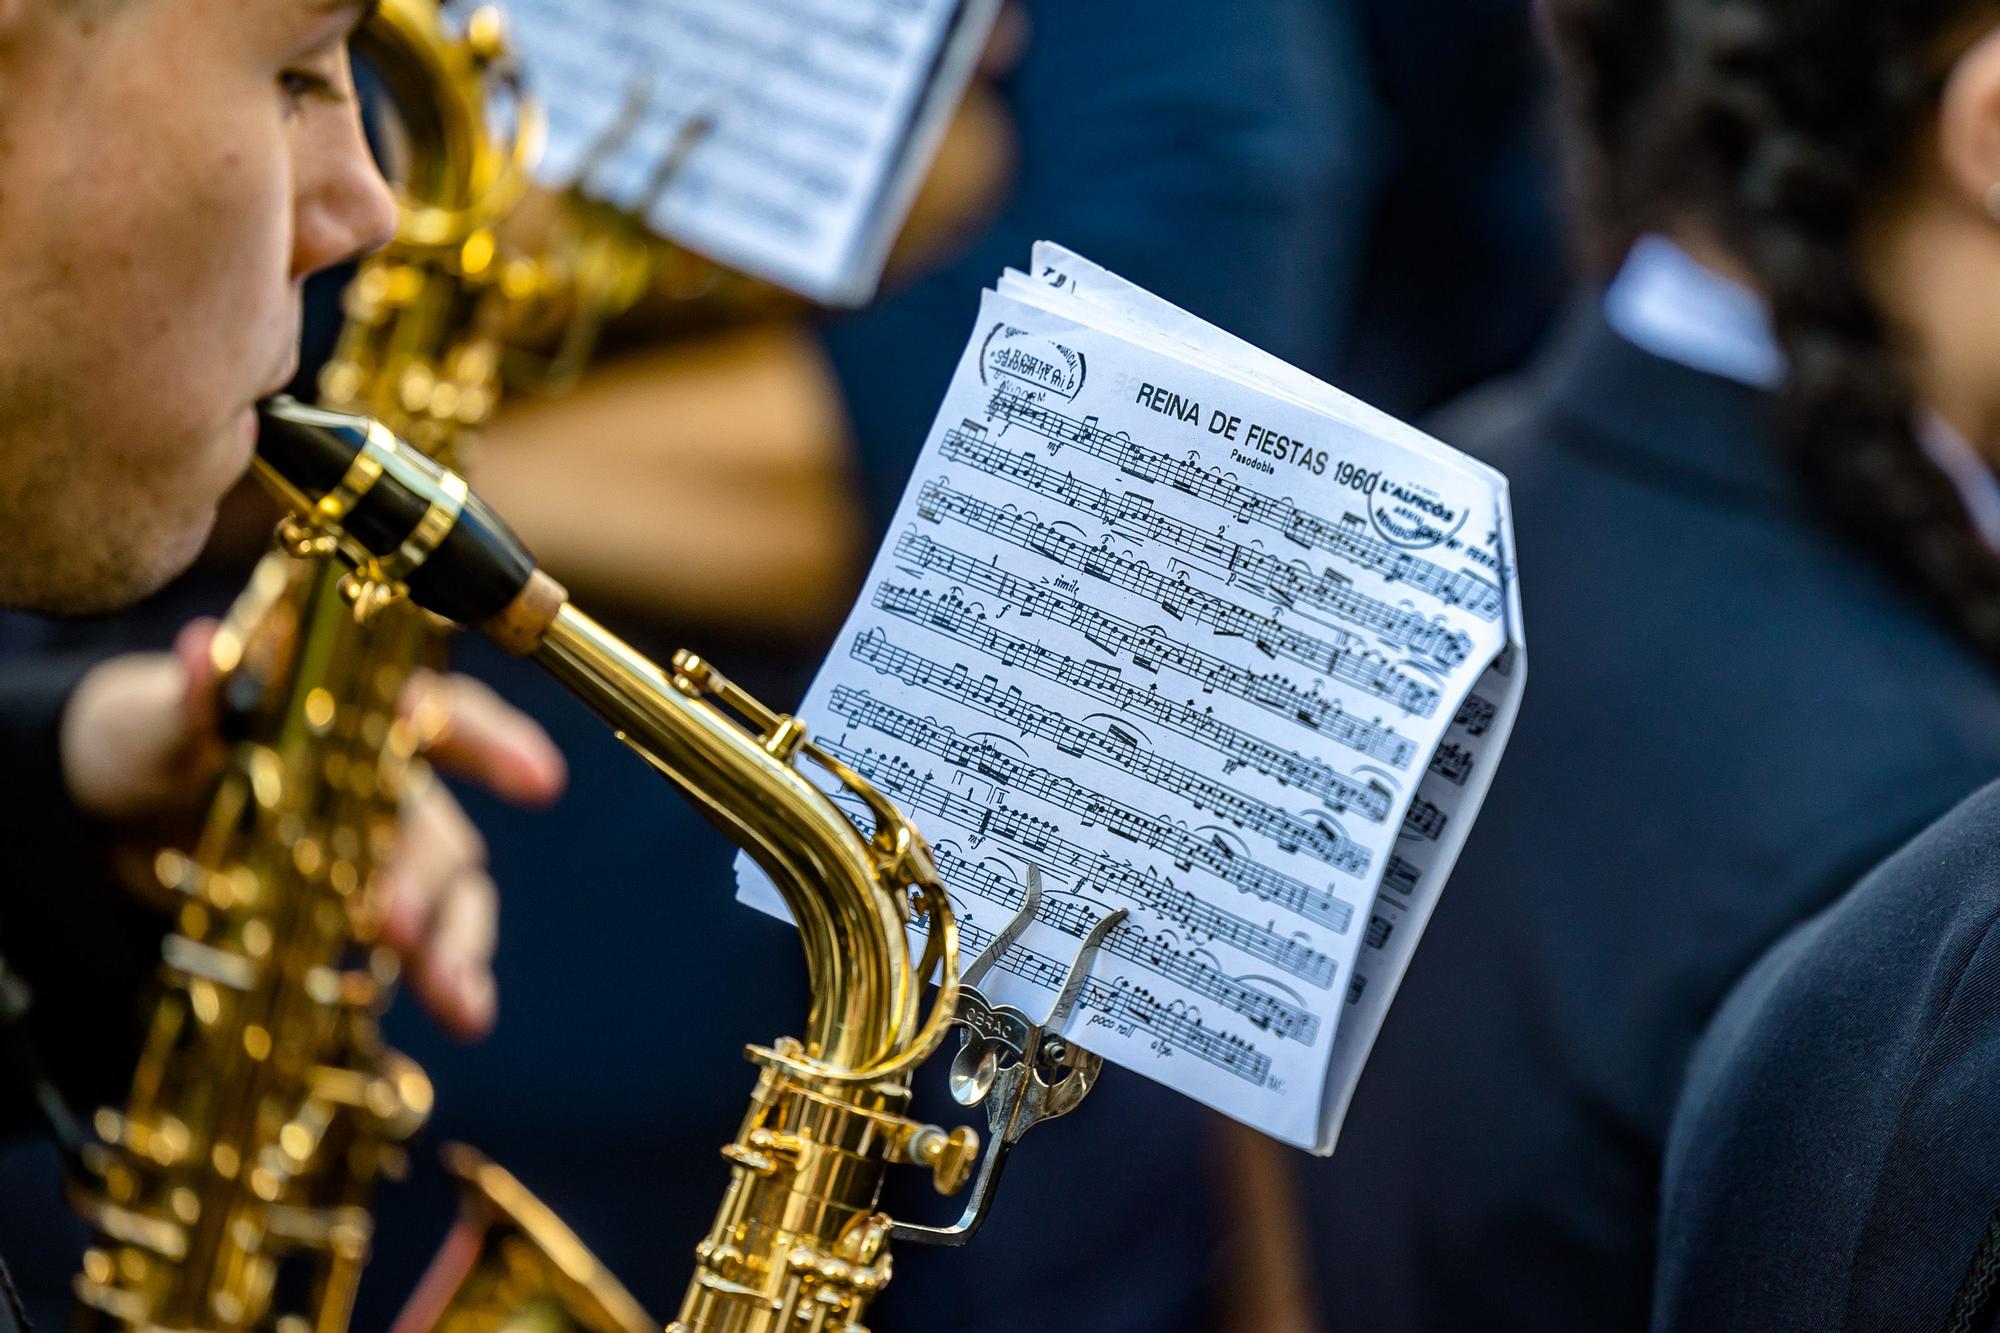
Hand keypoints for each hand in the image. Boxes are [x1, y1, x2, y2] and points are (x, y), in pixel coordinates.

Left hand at [59, 619, 565, 1038]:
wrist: (117, 809)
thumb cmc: (150, 738)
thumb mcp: (154, 719)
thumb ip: (189, 699)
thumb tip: (202, 651)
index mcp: (355, 716)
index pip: (441, 717)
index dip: (494, 746)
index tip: (540, 781)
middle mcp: (388, 780)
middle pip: (435, 827)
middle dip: (425, 882)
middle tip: (395, 929)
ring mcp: (381, 851)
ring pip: (448, 893)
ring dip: (458, 946)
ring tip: (460, 1005)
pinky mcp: (362, 911)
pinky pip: (421, 947)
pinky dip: (443, 983)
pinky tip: (457, 1018)